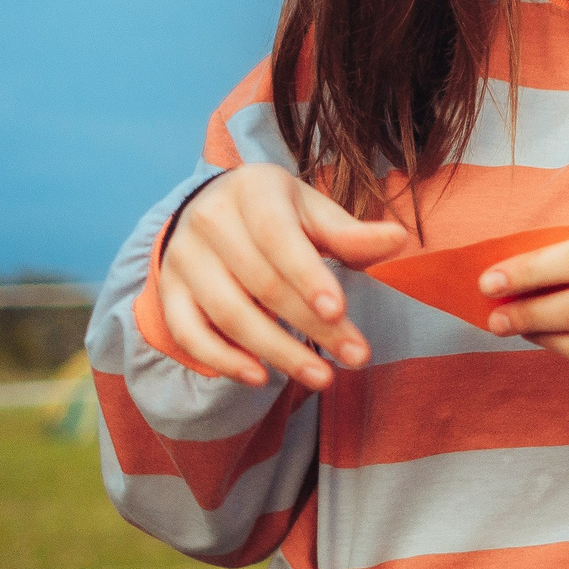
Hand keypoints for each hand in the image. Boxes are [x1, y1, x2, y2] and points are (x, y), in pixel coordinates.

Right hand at [156, 163, 411, 388]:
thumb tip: (400, 239)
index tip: (339, 311)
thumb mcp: (315, 213)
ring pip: (229, 314)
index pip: (278, 238)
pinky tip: (260, 378)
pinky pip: (189, 333)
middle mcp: (208, 220)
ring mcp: (182, 258)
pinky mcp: (168, 292)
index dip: (308, 276)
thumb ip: (351, 234)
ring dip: (277, 352)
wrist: (214, 210)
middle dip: (312, 326)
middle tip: (356, 357)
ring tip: (322, 378)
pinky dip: (223, 360)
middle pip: (262, 284)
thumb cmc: (279, 214)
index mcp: (251, 190)